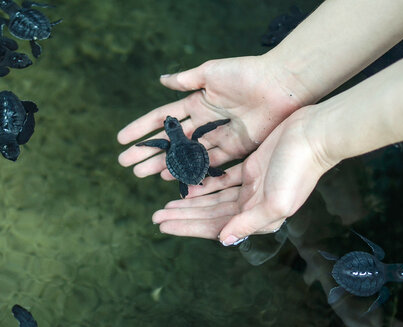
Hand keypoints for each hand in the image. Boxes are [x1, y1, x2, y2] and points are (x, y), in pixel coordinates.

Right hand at [117, 56, 307, 179]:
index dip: (141, 128)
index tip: (121, 139)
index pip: (162, 118)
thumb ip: (186, 80)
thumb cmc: (246, 74)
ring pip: (184, 154)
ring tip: (142, 174)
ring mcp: (217, 136)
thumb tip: (160, 80)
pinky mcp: (233, 149)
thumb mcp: (210, 72)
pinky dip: (191, 171)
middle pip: (170, 140)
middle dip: (147, 151)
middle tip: (126, 164)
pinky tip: (173, 179)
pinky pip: (208, 163)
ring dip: (163, 164)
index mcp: (196, 102)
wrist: (281, 85)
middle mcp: (203, 121)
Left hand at [151, 107, 334, 244]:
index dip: (188, 226)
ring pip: (213, 199)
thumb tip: (223, 240)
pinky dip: (205, 184)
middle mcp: (253, 207)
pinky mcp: (250, 170)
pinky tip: (187, 186)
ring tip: (166, 205)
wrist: (313, 136)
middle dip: (183, 216)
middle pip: (210, 214)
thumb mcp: (274, 203)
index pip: (216, 227)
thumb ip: (248, 223)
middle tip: (156, 216)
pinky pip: (221, 181)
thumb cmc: (296, 171)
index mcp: (258, 219)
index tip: (163, 224)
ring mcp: (251, 188)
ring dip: (190, 202)